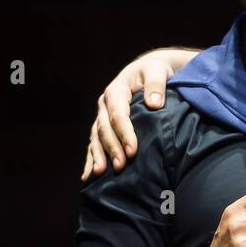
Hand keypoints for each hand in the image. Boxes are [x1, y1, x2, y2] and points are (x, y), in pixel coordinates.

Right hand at [81, 48, 196, 179]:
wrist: (149, 70)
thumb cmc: (156, 71)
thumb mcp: (158, 71)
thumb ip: (156, 85)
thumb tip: (154, 104)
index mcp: (117, 90)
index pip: (118, 115)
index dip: (124, 133)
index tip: (133, 151)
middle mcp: (105, 104)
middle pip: (105, 129)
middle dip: (112, 148)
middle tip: (121, 166)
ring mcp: (102, 116)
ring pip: (96, 138)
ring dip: (98, 156)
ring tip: (100, 174)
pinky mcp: (104, 125)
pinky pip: (94, 143)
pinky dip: (90, 158)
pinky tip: (87, 175)